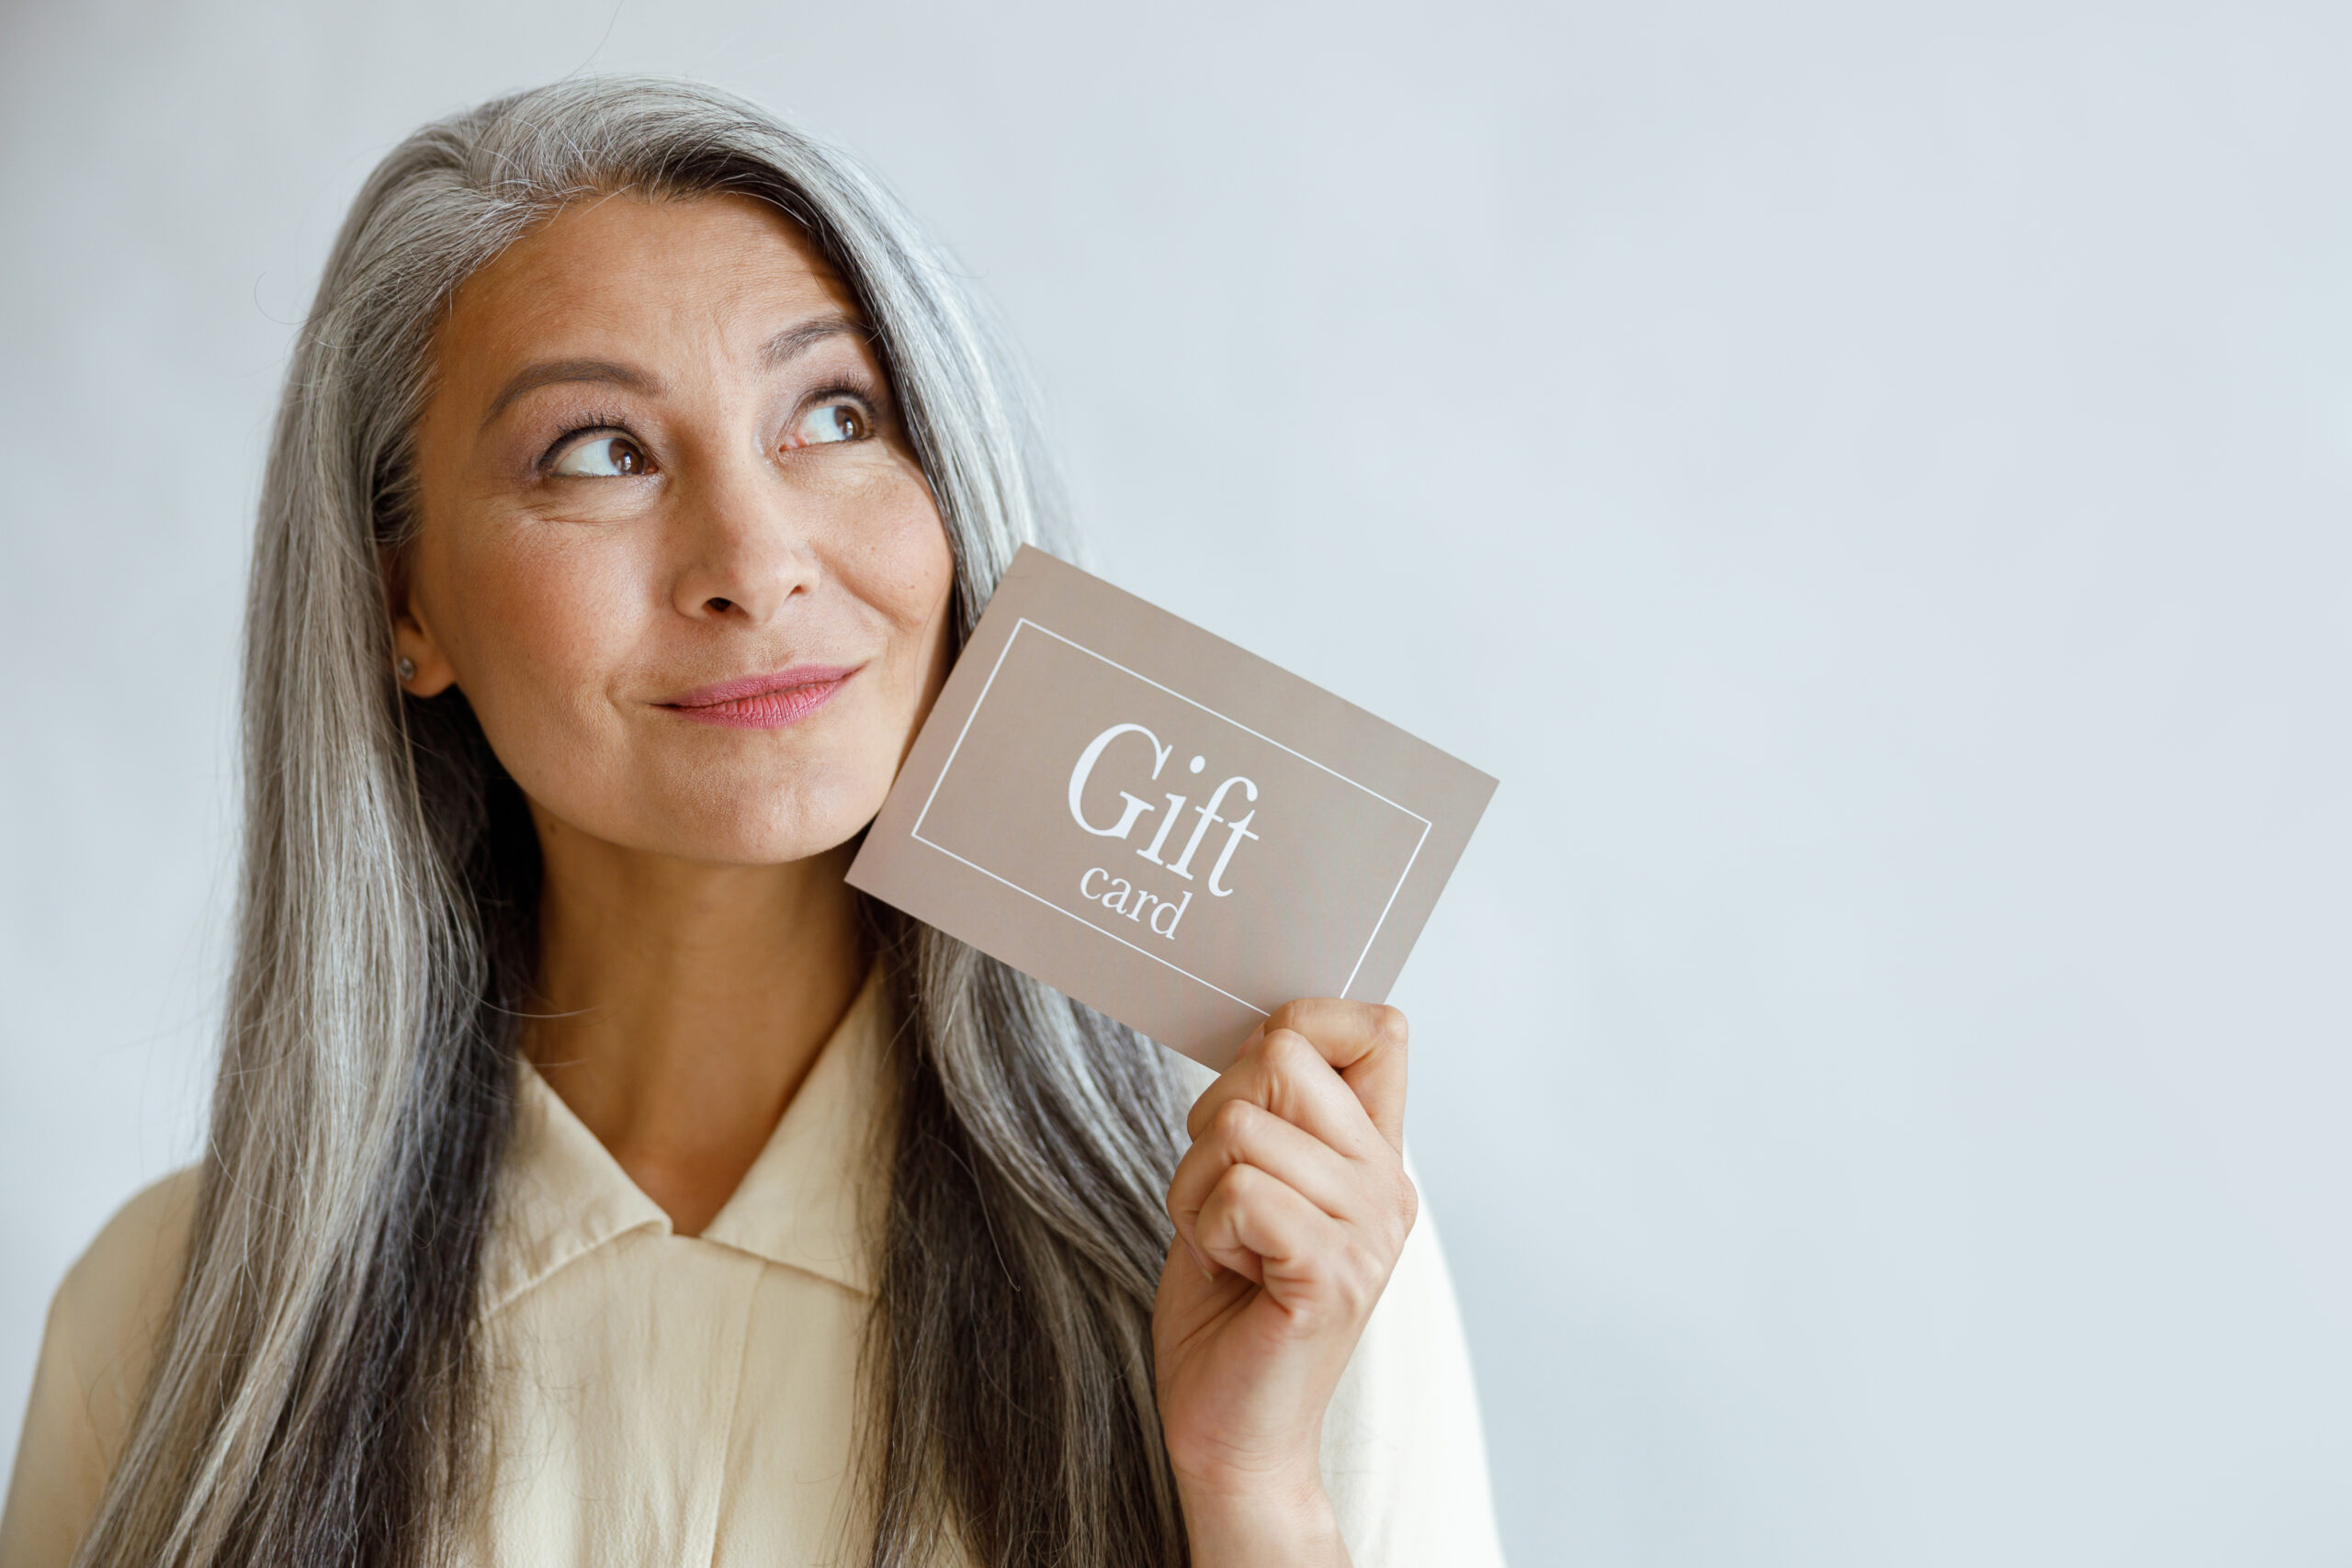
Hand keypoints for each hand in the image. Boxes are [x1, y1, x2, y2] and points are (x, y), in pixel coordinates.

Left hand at [1153, 999, 1416, 1566]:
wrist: (1232, 1436)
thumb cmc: (1229, 1310)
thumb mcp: (1255, 1184)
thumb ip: (1274, 1113)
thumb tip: (1266, 1035)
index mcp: (1375, 1156)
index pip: (1376, 1027)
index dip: (1297, 1029)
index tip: (1256, 1100)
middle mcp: (1387, 1185)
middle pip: (1281, 1055)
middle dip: (1213, 1119)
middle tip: (1223, 1200)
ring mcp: (1368, 1230)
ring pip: (1239, 1126)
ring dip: (1196, 1188)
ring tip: (1226, 1246)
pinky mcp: (1333, 1274)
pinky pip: (1239, 1193)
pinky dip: (1205, 1229)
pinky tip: (1234, 1275)